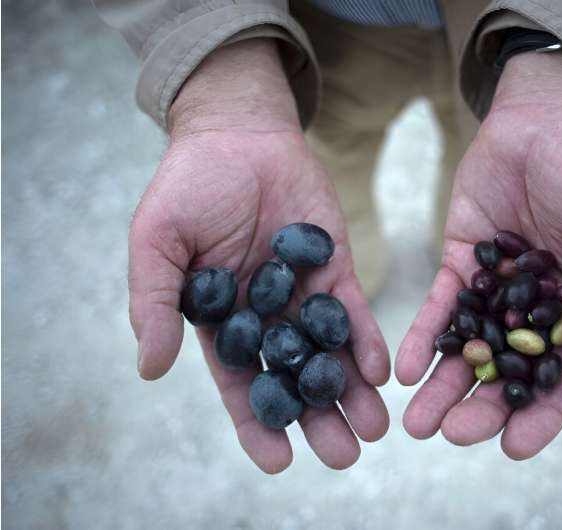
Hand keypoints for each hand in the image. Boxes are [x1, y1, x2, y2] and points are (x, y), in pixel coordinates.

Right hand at [128, 40, 389, 471]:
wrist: (238, 134)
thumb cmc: (188, 186)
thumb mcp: (157, 243)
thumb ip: (155, 303)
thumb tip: (149, 369)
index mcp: (221, 321)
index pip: (240, 384)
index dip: (257, 423)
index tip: (279, 461)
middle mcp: (266, 317)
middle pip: (294, 379)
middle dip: (319, 418)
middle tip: (345, 455)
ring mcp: (303, 294)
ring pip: (329, 354)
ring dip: (351, 391)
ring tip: (376, 429)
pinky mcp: (334, 267)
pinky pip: (352, 310)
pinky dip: (365, 340)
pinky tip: (378, 371)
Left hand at [396, 50, 561, 458]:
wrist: (547, 111)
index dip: (542, 413)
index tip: (514, 447)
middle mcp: (538, 307)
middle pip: (508, 370)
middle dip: (481, 407)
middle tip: (450, 435)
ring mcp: (497, 287)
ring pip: (469, 347)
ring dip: (443, 385)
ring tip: (415, 422)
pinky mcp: (462, 261)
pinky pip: (441, 305)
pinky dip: (423, 336)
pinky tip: (403, 367)